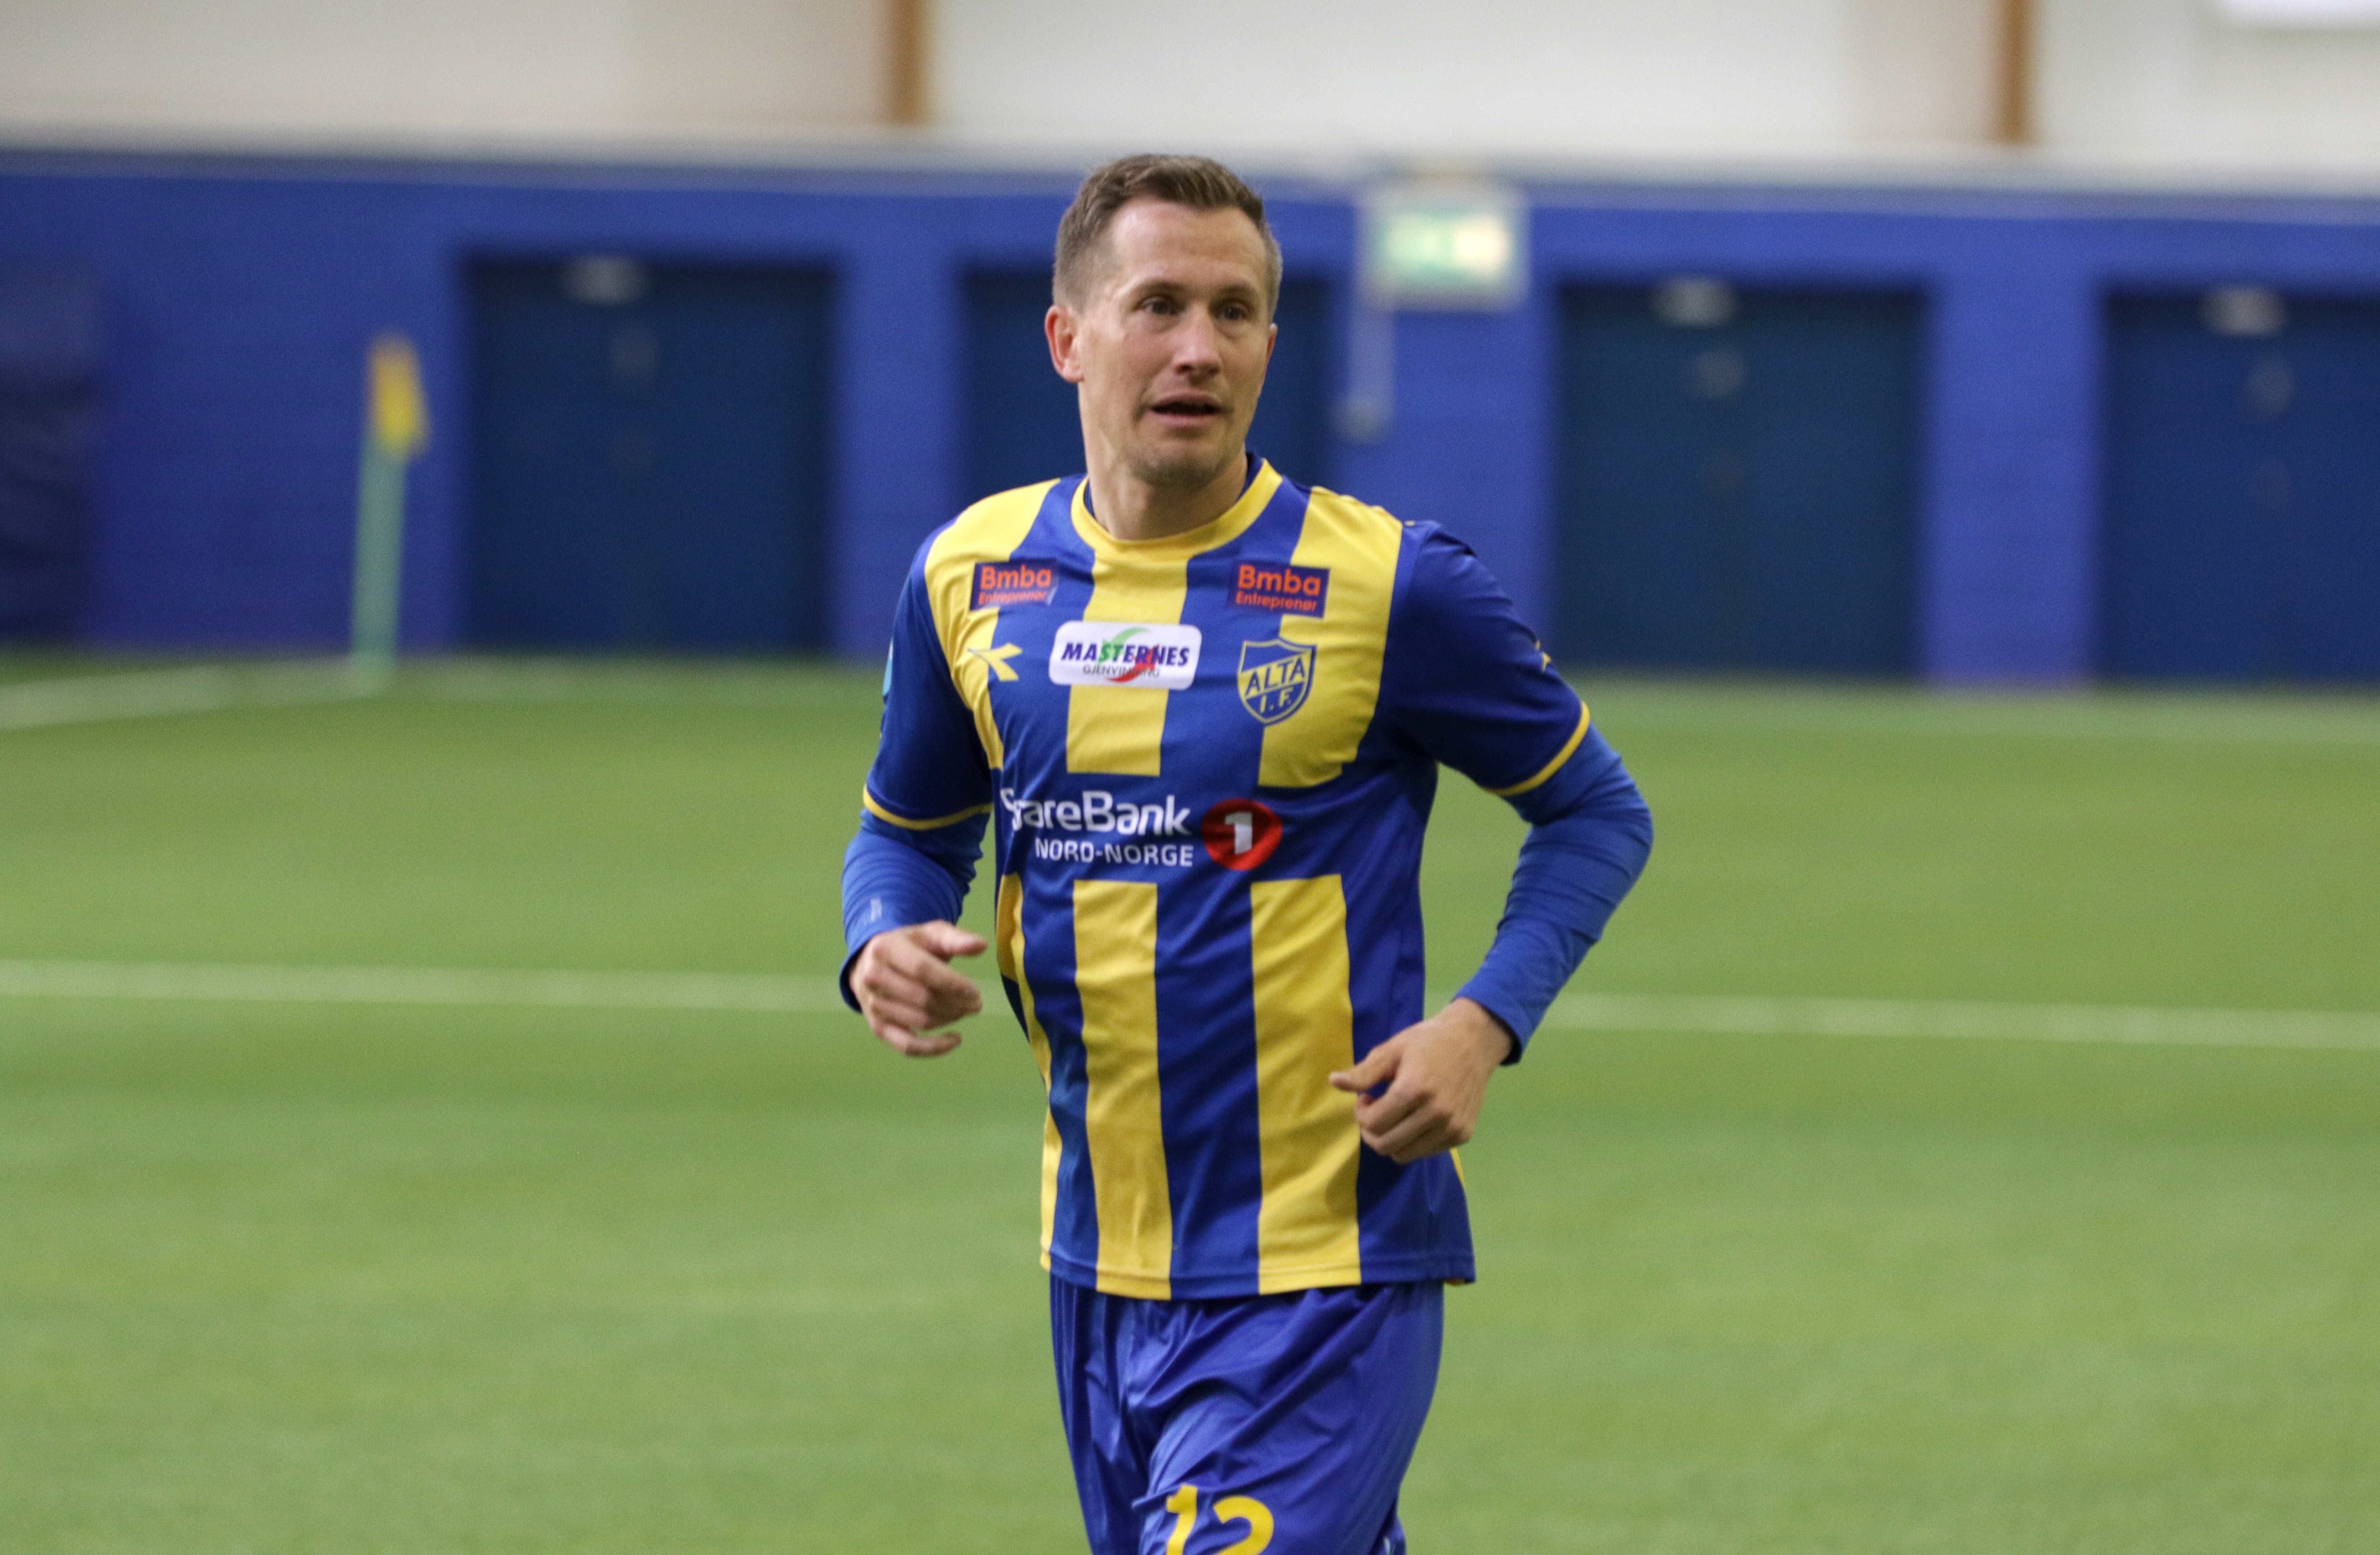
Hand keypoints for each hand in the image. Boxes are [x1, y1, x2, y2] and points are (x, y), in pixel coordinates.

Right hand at [848, 921, 987, 1056]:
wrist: (872, 962)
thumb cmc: (910, 946)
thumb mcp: (931, 934)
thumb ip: (956, 939)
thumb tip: (982, 945)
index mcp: (886, 949)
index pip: (922, 970)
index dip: (952, 983)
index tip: (975, 992)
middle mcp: (873, 977)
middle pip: (923, 998)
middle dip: (956, 1004)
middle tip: (976, 1003)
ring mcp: (873, 1005)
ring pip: (920, 1021)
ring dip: (949, 1019)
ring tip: (964, 1011)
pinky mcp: (877, 1027)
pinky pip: (907, 1046)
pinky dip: (934, 1048)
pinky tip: (955, 1040)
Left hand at [1328, 998, 1514, 1163]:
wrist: (1475, 1042)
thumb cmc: (1428, 1042)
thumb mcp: (1392, 1049)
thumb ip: (1364, 1072)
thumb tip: (1333, 1082)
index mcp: (1414, 1090)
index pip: (1373, 1124)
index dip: (1361, 1114)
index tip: (1367, 1098)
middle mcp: (1436, 1113)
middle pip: (1385, 1145)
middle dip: (1371, 1131)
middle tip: (1376, 1110)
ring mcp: (1452, 1127)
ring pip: (1404, 1154)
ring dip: (1391, 1139)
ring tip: (1396, 1115)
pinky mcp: (1463, 1134)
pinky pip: (1426, 1152)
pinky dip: (1413, 1140)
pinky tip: (1416, 1117)